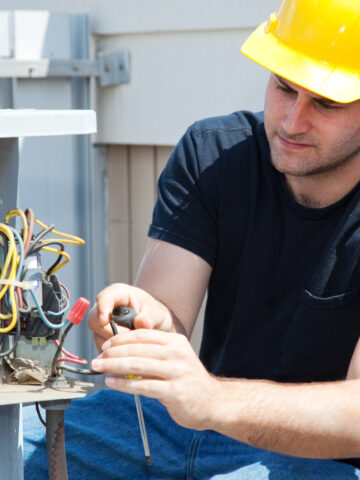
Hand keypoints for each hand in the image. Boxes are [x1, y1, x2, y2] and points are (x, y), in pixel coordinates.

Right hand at [88, 283, 173, 350]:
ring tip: (132, 342)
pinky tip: (127, 348)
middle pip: (94, 320)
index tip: (104, 321)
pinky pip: (102, 347)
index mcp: (117, 294)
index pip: (104, 298)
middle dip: (110, 332)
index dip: (102, 309)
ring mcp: (100, 323)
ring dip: (114, 344)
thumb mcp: (155, 312)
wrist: (152, 323)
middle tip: (129, 337)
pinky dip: (114, 351)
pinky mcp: (100, 337)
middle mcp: (104, 307)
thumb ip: (148, 317)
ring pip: (97, 336)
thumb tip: (139, 324)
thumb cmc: (152, 313)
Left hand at [90, 328, 219, 430]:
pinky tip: (111, 383)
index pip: (142, 335)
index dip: (120, 339)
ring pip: (137, 365)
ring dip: (113, 366)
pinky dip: (123, 384)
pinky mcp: (174, 391)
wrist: (212, 402)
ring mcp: (176, 372)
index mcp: (175, 341)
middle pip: (137, 349)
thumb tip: (120, 351)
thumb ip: (153, 352)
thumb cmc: (188, 380)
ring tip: (100, 368)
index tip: (105, 345)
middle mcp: (177, 353)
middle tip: (97, 358)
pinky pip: (142, 386)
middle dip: (112, 353)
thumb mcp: (175, 358)